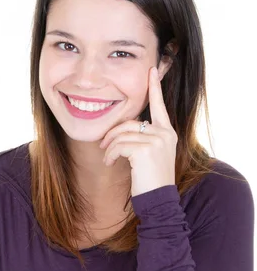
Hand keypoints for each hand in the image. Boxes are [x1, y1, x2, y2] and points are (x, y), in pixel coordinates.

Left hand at [99, 66, 176, 196]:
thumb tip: (124, 126)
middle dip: (112, 133)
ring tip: (107, 158)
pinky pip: (119, 144)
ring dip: (109, 146)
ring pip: (121, 134)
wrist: (158, 200)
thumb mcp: (150, 154)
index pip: (159, 106)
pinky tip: (109, 163)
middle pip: (129, 122)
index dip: (155, 88)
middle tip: (104, 146)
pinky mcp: (145, 149)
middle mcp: (165, 133)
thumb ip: (143, 137)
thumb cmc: (150, 180)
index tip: (151, 70)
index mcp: (168, 132)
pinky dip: (110, 153)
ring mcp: (157, 140)